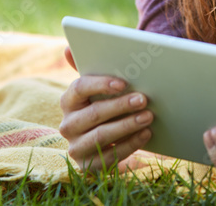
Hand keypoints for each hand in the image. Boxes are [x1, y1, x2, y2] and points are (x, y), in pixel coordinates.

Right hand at [58, 47, 153, 172]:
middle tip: (144, 99)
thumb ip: (88, 67)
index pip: (79, 88)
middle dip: (120, 105)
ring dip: (127, 125)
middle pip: (93, 114)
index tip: (123, 82)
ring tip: (148, 116)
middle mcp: (67, 125)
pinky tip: (146, 134)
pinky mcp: (88, 166)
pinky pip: (110, 157)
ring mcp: (76, 148)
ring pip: (102, 135)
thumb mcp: (98, 89)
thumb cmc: (104, 106)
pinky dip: (131, 144)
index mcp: (67, 101)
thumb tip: (69, 48)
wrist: (106, 142)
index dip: (101, 84)